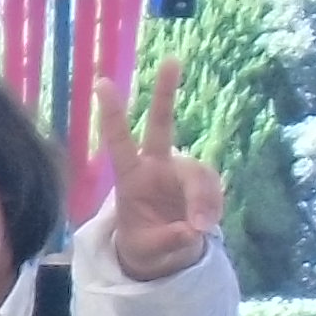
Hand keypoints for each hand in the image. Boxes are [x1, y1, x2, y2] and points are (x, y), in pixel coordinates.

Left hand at [101, 58, 220, 281]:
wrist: (167, 254)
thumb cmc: (146, 246)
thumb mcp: (147, 251)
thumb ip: (167, 240)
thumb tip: (193, 230)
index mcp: (130, 178)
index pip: (118, 142)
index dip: (111, 114)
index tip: (102, 82)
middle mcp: (156, 166)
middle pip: (163, 125)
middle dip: (166, 92)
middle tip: (171, 60)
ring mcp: (181, 172)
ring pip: (198, 171)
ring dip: (204, 196)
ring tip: (201, 226)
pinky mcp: (203, 184)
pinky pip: (213, 188)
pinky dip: (213, 206)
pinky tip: (206, 225)